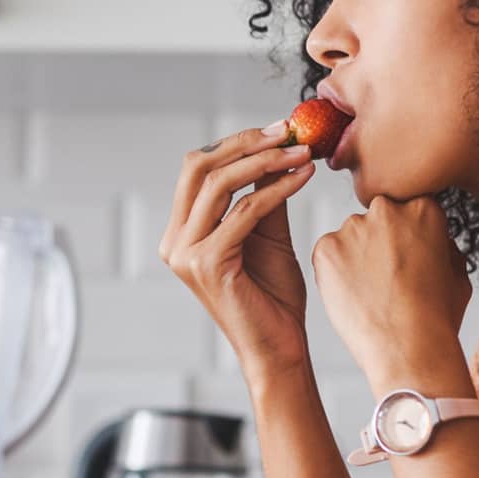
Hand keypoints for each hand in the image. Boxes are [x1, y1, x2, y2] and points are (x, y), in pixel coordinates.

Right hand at [158, 119, 319, 380]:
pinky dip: (277, 189)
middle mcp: (175, 242)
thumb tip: (275, 148)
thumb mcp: (267, 234)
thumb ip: (262, 195)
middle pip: (198, 167)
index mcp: (181, 232)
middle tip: (287, 131)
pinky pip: (245, 211)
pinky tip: (303, 177)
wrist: (279, 348)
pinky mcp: (207, 264)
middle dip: (245, 143)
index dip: (236, 142)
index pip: (197, 169)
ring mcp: (186, 254)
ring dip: (264, 161)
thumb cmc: (273, 298)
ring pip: (219, 184)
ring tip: (301, 151)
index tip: (278, 129)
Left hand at [312, 196, 473, 391]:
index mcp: (422, 208)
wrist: (409, 348)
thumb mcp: (457, 272)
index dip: (406, 238)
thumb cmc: (437, 317)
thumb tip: (430, 238)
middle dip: (380, 243)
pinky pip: (327, 255)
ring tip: (370, 293)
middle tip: (387, 278)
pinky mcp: (325, 248)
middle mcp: (385, 209)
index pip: (407, 211)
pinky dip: (335, 273)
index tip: (406, 259)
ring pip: (350, 238)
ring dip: (356, 257)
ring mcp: (353, 227)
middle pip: (376, 220)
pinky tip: (353, 297)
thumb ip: (442, 243)